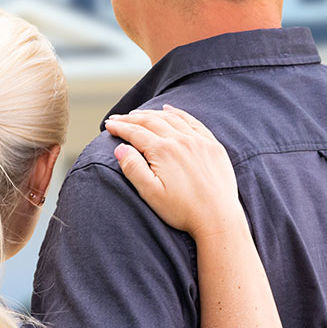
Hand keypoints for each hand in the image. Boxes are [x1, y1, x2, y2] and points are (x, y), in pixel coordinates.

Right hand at [104, 106, 245, 237]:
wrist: (218, 218)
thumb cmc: (182, 210)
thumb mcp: (150, 193)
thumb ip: (133, 168)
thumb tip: (120, 148)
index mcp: (163, 151)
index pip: (135, 132)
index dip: (119, 128)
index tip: (108, 125)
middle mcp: (180, 140)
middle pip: (150, 121)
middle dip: (130, 118)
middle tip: (117, 118)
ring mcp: (198, 141)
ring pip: (170, 118)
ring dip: (151, 113)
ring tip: (137, 113)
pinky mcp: (212, 145)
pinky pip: (192, 121)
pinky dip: (178, 113)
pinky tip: (169, 110)